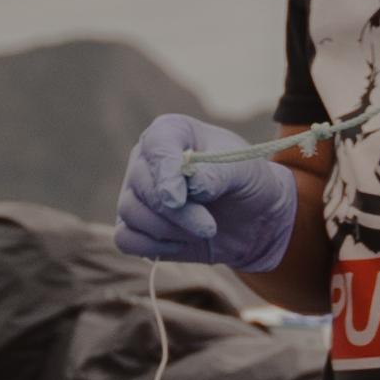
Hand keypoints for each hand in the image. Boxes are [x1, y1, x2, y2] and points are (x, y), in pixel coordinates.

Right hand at [113, 113, 295, 273]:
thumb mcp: (244, 170)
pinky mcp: (135, 225)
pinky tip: (181, 243)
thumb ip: (217, 173)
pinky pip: (126, 239)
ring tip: (203, 231)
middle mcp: (147, 160)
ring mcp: (136, 193)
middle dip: (177, 213)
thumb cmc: (246, 182)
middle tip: (209, 226)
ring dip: (169, 230)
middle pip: (142, 186)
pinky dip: (152, 247)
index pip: (156, 145)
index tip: (178, 199)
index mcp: (171, 132)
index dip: (165, 172)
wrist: (253, 219)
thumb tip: (190, 186)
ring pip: (131, 213)